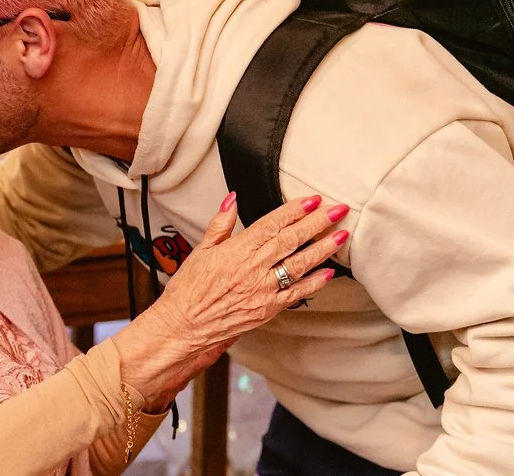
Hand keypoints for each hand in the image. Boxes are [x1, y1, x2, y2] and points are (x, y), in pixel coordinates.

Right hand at [112, 194, 347, 410]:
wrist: (184, 326)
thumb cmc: (189, 289)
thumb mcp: (200, 250)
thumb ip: (220, 224)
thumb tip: (232, 200)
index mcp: (236, 251)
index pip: (271, 224)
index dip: (294, 211)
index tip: (312, 200)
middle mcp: (253, 269)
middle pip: (291, 241)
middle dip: (317, 223)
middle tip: (338, 210)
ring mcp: (263, 290)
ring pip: (299, 264)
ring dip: (323, 249)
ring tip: (342, 235)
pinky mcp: (268, 309)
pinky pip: (297, 293)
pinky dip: (315, 282)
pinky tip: (329, 272)